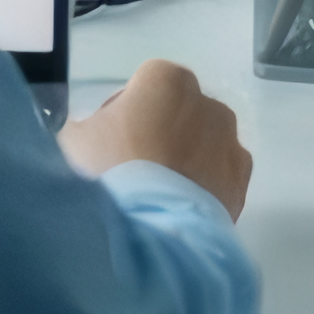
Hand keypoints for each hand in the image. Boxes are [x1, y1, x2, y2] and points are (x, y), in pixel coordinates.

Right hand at [64, 56, 250, 216]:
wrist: (151, 233)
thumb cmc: (108, 174)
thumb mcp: (71, 144)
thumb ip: (81, 129)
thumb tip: (84, 135)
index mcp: (166, 80)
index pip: (143, 84)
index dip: (123, 111)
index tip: (109, 141)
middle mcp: (206, 102)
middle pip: (176, 112)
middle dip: (159, 133)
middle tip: (132, 171)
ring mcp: (229, 141)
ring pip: (203, 142)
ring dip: (185, 159)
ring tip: (158, 195)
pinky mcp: (242, 180)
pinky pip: (220, 175)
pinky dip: (205, 187)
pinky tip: (180, 209)